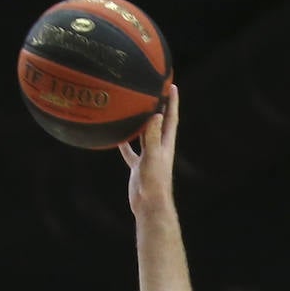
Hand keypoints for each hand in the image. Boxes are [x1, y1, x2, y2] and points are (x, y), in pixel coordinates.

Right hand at [118, 83, 178, 217]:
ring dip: (141, 123)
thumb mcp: (153, 156)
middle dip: (158, 107)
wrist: (149, 205)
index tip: (171, 85)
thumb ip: (152, 137)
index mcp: (165, 144)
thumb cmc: (154, 182)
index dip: (172, 102)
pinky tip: (118, 137)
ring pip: (144, 135)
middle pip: (159, 123)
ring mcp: (148, 157)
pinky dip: (125, 144)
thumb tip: (156, 114)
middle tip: (153, 90)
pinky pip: (130, 152)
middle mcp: (158, 148)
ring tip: (135, 108)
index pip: (170, 118)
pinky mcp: (138, 167)